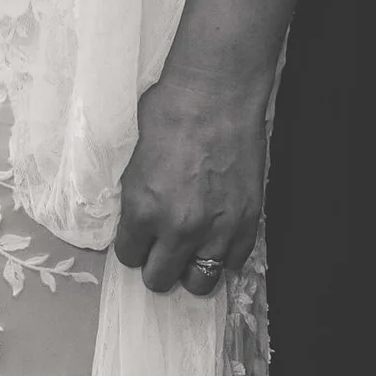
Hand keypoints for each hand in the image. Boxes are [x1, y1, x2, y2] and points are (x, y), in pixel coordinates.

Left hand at [114, 64, 269, 295]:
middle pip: (160, 279)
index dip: (134, 247)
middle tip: (163, 250)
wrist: (218, 94)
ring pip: (200, 281)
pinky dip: (225, 254)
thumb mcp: (134, 157)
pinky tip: (218, 236)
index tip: (140, 238)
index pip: (129, 256)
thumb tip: (138, 213)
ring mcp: (216, 228)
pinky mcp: (247, 220)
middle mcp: (178, 228)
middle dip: (158, 266)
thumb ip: (137, 194)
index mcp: (142, 210)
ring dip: (192, 269)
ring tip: (192, 252)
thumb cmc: (171, 111)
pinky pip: (233, 261)